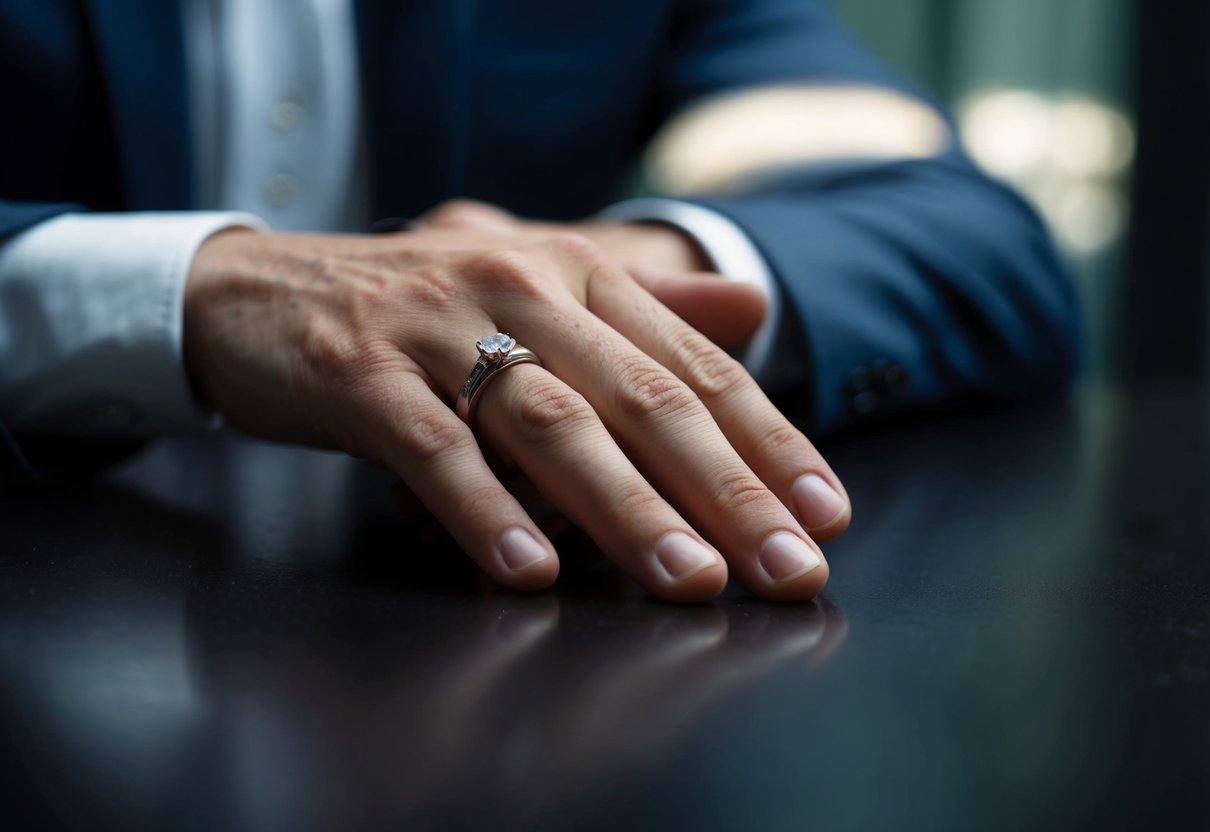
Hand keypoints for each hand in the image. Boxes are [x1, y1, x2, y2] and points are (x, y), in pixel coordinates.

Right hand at [184, 222, 849, 601]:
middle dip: (724, 490)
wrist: (262, 288)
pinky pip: (433, 448)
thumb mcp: (537, 280)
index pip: (693, 364)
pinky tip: (530, 571)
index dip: (767, 440)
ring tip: (689, 582)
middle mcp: (518, 287)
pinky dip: (484, 511)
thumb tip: (753, 309)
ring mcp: (436, 328)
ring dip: (626, 511)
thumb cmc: (421, 302)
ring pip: (551, 425)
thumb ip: (646, 300)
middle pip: (640, 398)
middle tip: (785, 568)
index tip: (824, 514)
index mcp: (575, 272)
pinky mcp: (360, 373)